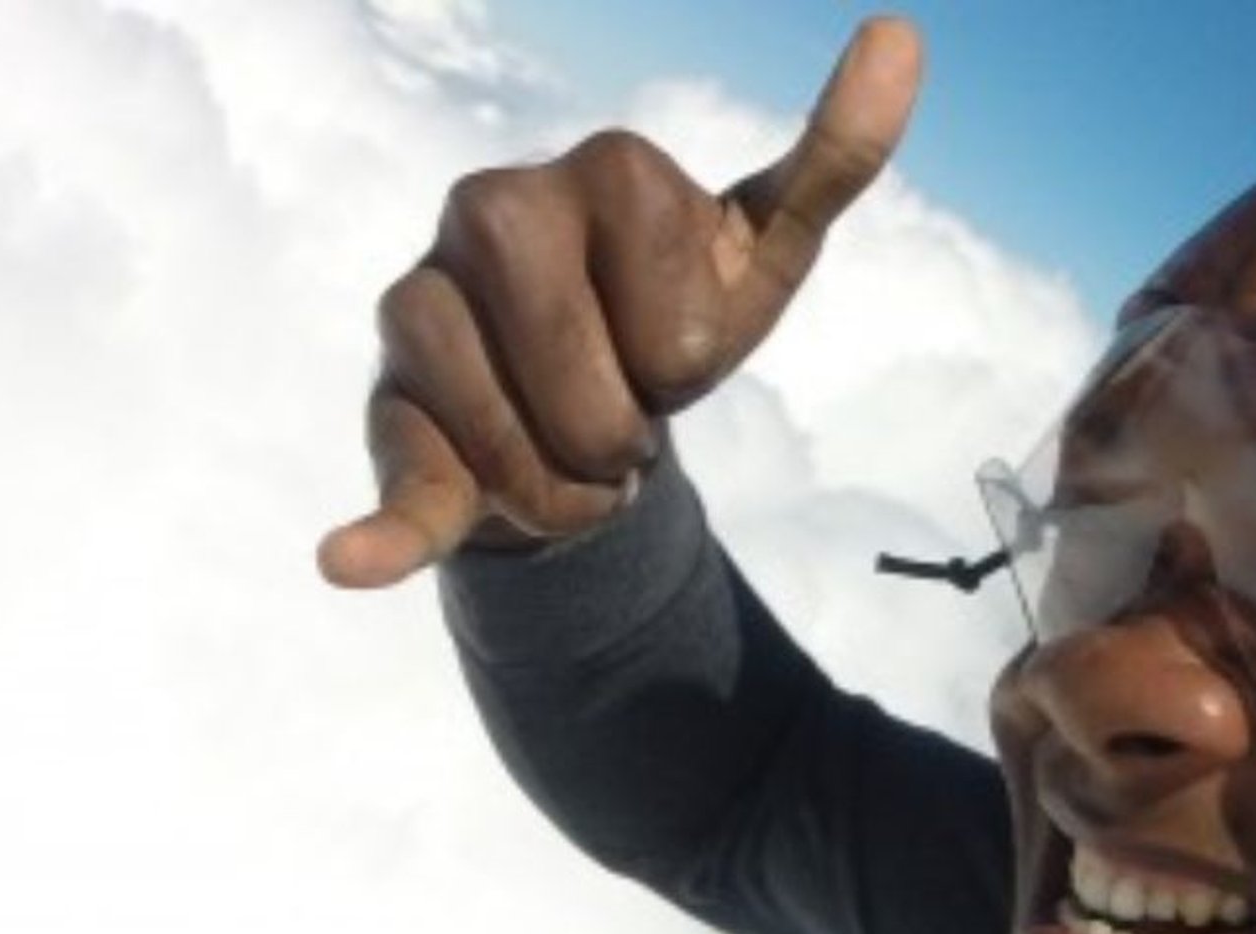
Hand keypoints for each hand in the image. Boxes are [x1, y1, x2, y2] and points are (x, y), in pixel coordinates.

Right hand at [314, 17, 924, 588]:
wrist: (576, 402)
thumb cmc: (668, 318)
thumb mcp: (761, 253)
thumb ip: (832, 160)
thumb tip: (902, 35)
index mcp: (605, 167)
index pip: (678, 338)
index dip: (684, 363)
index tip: (669, 339)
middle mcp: (493, 205)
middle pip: (595, 400)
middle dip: (624, 437)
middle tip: (614, 401)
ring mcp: (422, 298)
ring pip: (521, 452)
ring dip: (566, 490)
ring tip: (561, 444)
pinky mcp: (387, 398)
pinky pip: (399, 477)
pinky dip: (383, 533)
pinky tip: (353, 560)